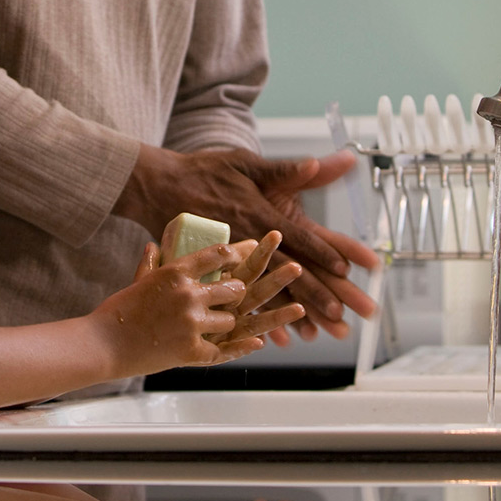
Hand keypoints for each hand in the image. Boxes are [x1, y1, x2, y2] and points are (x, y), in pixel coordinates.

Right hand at [93, 239, 304, 376]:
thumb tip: (153, 245)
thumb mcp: (137, 281)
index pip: (216, 255)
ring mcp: (191, 323)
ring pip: (229, 320)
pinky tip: (254, 344)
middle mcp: (188, 294)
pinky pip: (224, 350)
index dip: (232, 255)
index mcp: (175, 272)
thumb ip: (151, 263)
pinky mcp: (191, 351)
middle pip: (232, 288)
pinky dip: (238, 349)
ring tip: (220, 325)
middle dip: (237, 293)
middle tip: (236, 295)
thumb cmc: (118, 311)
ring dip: (226, 323)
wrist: (104, 344)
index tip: (238, 257)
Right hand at [116, 145, 378, 343]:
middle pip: (284, 273)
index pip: (296, 238)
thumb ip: (282, 170)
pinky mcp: (209, 274)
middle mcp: (244, 242)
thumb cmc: (202, 171)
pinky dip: (252, 320)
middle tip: (338, 314)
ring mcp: (226, 261)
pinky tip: (270, 338)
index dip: (321, 252)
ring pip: (262, 294)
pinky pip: (234, 300)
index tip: (345, 268)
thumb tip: (316, 163)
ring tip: (313, 333)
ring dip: (288, 315)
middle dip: (314, 294)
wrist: (156, 186)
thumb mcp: (244, 162)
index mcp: (256, 214)